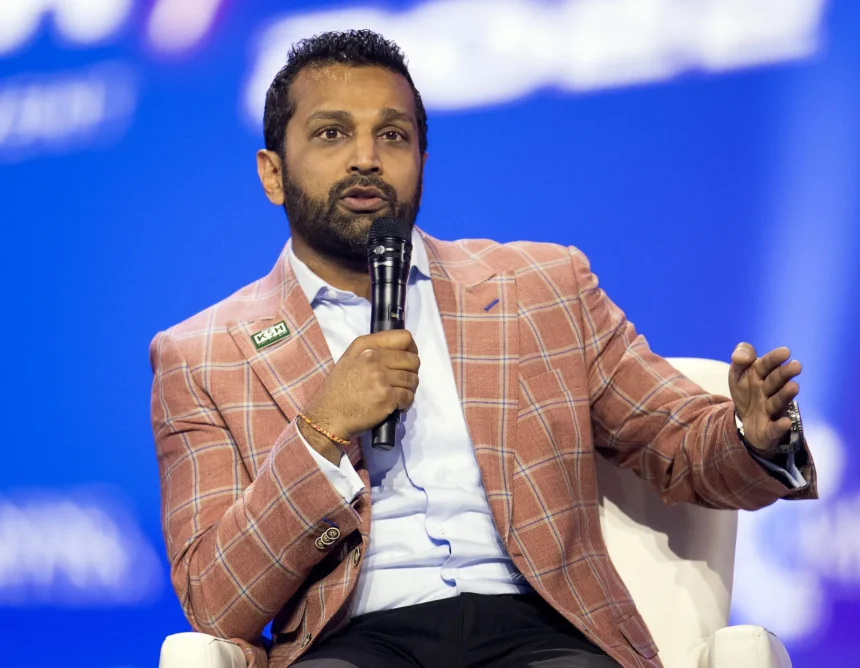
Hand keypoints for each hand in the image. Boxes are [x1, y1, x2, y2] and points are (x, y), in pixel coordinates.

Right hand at [302, 329, 419, 443]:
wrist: (328, 416)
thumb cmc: (339, 389)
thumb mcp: (351, 358)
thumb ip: (373, 350)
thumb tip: (401, 351)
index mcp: (366, 345)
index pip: (404, 337)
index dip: (411, 349)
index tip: (407, 360)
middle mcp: (373, 358)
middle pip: (412, 360)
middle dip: (412, 372)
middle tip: (403, 382)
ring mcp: (381, 377)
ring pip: (413, 379)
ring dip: (409, 389)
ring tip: (398, 395)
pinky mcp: (386, 397)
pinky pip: (409, 396)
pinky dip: (406, 403)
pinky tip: (397, 405)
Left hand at [729, 343, 801, 452]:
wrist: (745, 420)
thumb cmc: (746, 391)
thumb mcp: (738, 372)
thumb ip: (740, 359)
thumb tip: (739, 356)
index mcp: (759, 375)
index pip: (765, 364)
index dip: (773, 358)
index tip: (785, 352)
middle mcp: (767, 391)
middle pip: (774, 381)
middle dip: (783, 374)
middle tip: (796, 365)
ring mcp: (769, 410)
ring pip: (776, 402)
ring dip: (784, 395)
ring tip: (794, 386)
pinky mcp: (768, 429)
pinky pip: (774, 428)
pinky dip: (780, 426)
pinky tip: (786, 422)